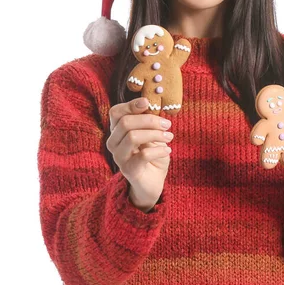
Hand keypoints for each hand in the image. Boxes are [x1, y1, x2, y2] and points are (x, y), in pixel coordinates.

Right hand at [106, 97, 173, 211]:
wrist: (153, 182)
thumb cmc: (152, 155)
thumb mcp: (151, 134)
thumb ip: (148, 122)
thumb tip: (152, 105)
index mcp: (117, 131)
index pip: (116, 112)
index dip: (130, 105)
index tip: (148, 103)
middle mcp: (113, 143)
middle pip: (125, 123)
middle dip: (150, 120)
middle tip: (167, 125)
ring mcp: (119, 157)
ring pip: (133, 137)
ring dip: (155, 134)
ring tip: (169, 137)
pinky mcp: (129, 170)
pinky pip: (143, 155)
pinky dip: (159, 150)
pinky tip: (168, 151)